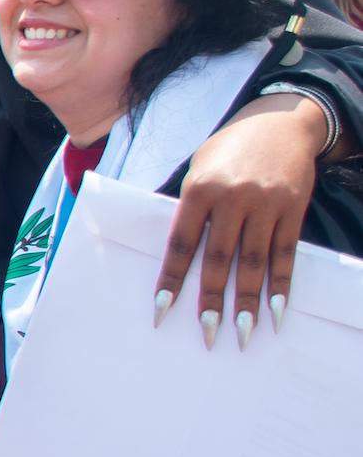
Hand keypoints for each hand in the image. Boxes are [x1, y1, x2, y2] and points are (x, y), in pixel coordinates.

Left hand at [155, 94, 324, 349]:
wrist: (279, 122)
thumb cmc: (227, 151)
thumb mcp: (198, 169)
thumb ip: (190, 209)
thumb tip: (179, 255)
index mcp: (200, 189)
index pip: (181, 243)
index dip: (172, 279)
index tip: (162, 310)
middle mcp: (233, 198)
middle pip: (219, 258)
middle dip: (212, 300)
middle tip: (206, 334)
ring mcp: (266, 204)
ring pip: (254, 262)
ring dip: (248, 301)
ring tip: (242, 333)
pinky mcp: (293, 210)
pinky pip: (285, 254)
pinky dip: (281, 284)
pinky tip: (277, 310)